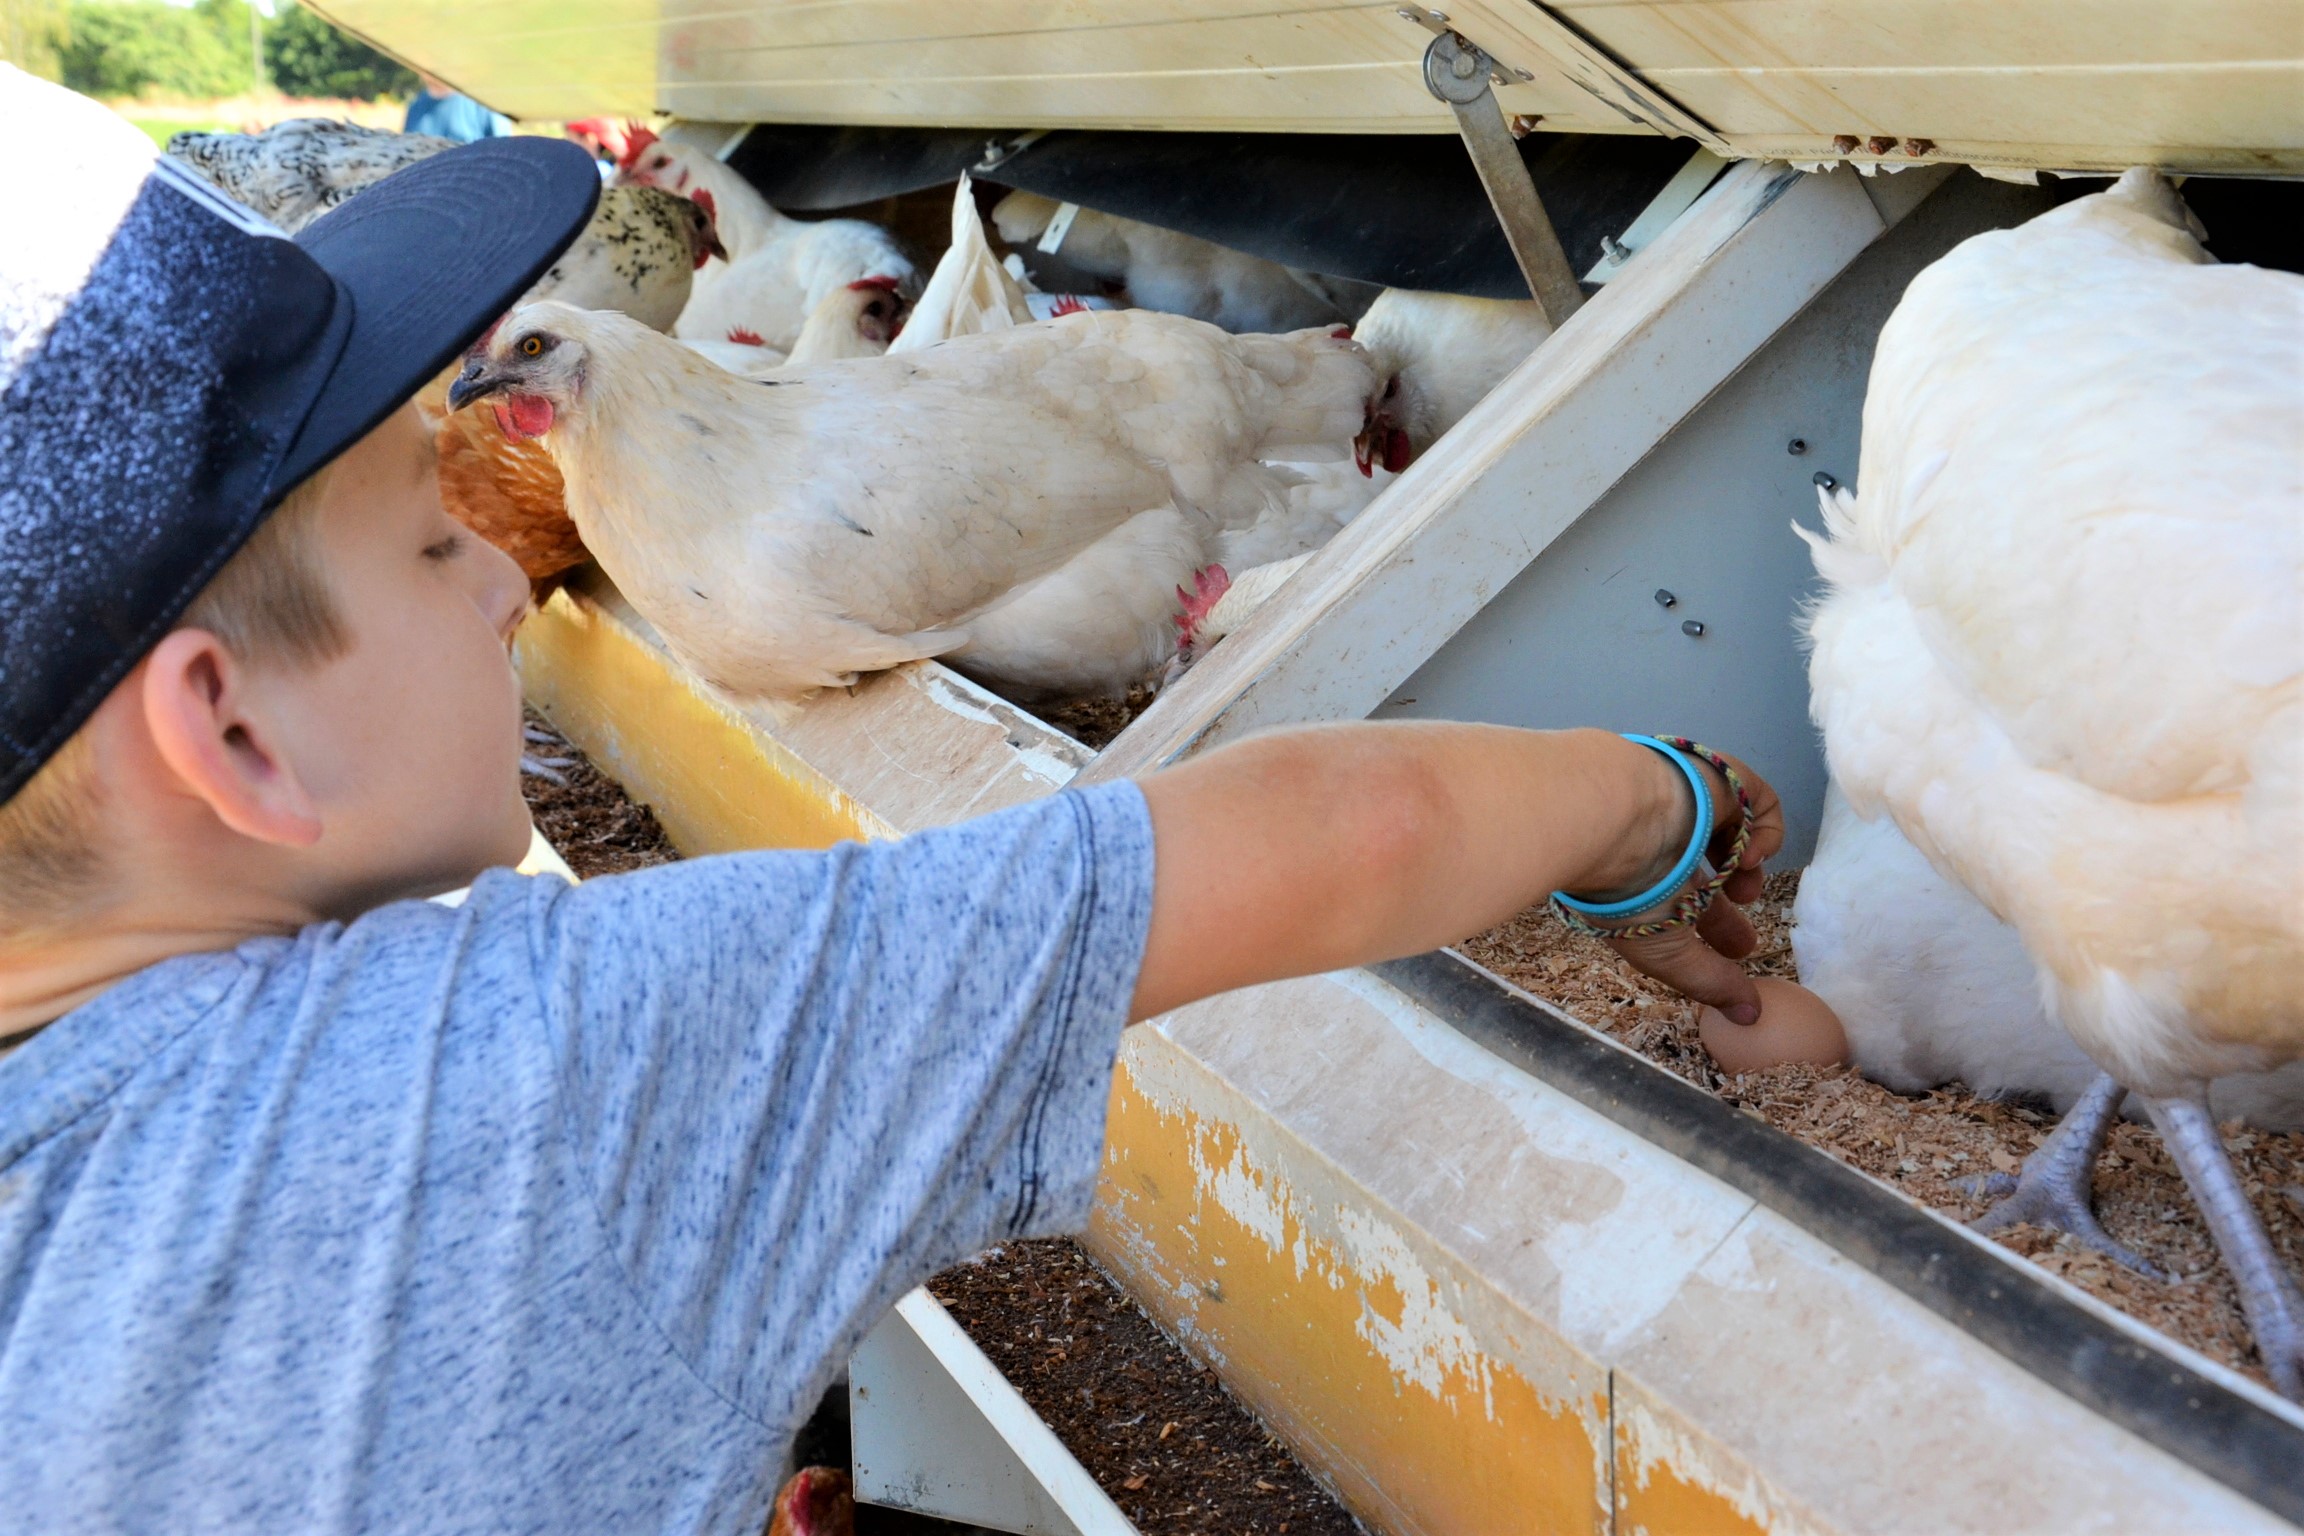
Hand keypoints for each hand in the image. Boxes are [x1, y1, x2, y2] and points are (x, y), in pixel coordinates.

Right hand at [1601, 749, 1783, 1024]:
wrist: (1613, 820)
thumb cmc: (1629, 894)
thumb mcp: (1669, 953)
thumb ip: (1711, 983)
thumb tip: (1749, 1017)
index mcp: (1646, 878)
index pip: (1684, 903)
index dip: (1715, 930)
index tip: (1739, 955)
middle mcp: (1667, 841)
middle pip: (1711, 872)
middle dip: (1734, 903)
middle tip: (1751, 937)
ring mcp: (1694, 807)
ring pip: (1736, 835)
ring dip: (1747, 870)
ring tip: (1743, 886)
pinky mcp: (1720, 778)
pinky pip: (1757, 801)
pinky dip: (1762, 833)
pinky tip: (1747, 856)